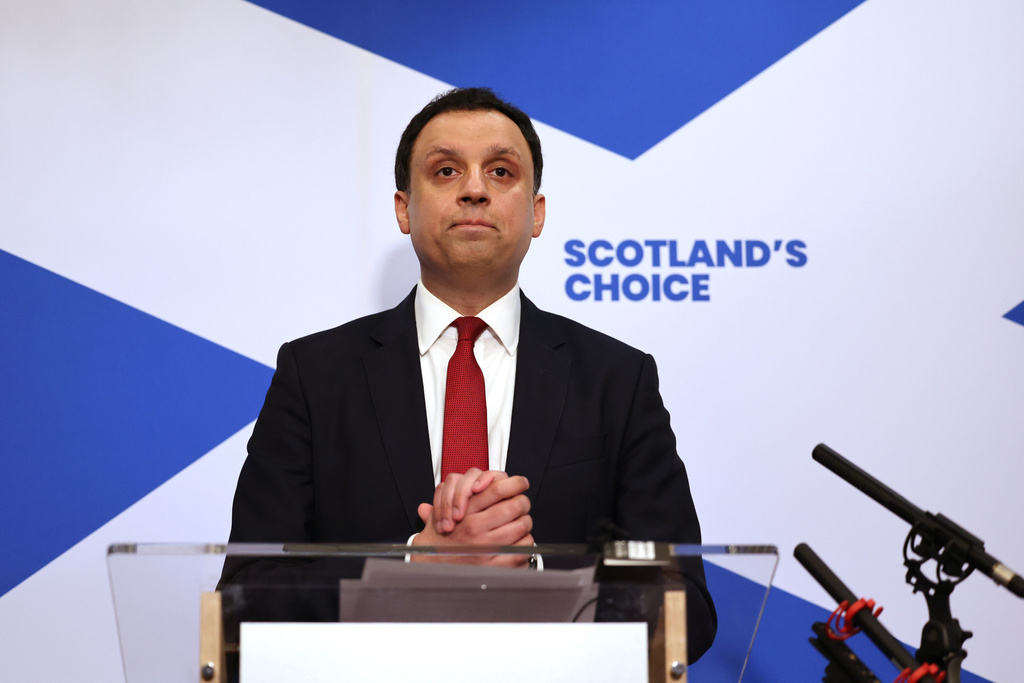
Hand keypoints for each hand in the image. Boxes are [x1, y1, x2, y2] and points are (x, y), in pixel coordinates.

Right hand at [412, 472, 532, 565]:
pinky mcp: (496, 565)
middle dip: (522, 502)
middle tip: (521, 504)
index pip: (498, 488)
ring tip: (520, 523)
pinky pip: (523, 548)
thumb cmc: (436, 544)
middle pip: (516, 505)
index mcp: (466, 513)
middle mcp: (477, 529)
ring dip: (525, 522)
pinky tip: (518, 542)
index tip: (520, 483)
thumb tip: (477, 481)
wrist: (430, 570)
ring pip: (522, 525)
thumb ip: (455, 494)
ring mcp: (488, 547)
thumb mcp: (440, 513)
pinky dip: (525, 543)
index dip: (515, 483)